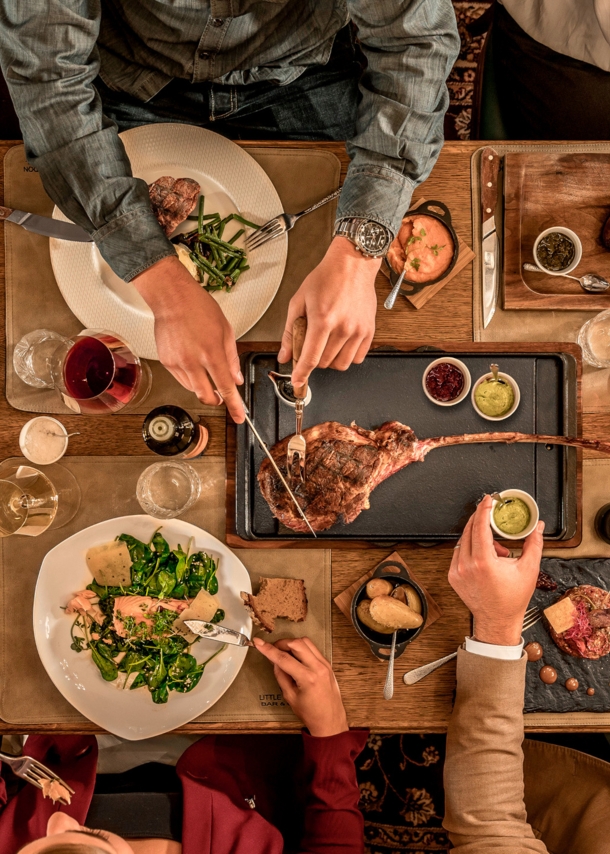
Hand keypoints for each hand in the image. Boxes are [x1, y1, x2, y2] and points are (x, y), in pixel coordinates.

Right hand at [133, 256, 244, 422]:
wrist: (172, 298)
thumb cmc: (199, 308)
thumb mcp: (226, 331)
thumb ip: (232, 358)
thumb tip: (237, 379)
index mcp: (211, 353)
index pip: (225, 387)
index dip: (234, 405)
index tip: (239, 417)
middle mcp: (192, 361)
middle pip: (206, 395)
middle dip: (216, 400)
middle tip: (222, 396)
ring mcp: (177, 363)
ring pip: (193, 389)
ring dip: (203, 387)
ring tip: (206, 370)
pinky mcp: (166, 362)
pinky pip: (181, 379)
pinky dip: (190, 378)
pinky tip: (193, 363)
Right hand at [253, 636, 348, 736]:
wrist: (330, 721)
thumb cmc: (311, 713)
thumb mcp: (290, 697)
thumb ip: (281, 676)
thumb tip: (274, 661)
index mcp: (308, 678)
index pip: (284, 658)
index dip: (268, 649)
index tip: (259, 642)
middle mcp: (318, 668)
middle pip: (297, 643)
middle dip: (281, 643)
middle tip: (273, 649)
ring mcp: (325, 664)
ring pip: (306, 641)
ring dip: (292, 643)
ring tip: (284, 652)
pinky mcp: (328, 664)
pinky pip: (313, 648)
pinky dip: (302, 648)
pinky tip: (296, 656)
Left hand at [278, 237, 378, 385]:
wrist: (352, 265)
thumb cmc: (325, 278)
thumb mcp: (299, 301)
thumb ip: (290, 331)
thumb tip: (285, 355)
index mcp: (322, 320)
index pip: (311, 358)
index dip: (302, 373)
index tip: (298, 381)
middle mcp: (343, 327)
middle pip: (325, 363)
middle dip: (314, 359)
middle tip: (312, 344)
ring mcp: (358, 331)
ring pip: (341, 364)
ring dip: (331, 360)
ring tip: (327, 343)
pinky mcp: (369, 331)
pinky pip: (357, 358)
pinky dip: (347, 356)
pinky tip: (341, 343)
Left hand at [448, 495, 544, 645]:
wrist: (497, 620)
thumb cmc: (512, 599)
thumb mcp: (529, 570)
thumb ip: (534, 543)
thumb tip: (538, 526)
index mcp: (483, 563)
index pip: (480, 527)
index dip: (483, 510)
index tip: (488, 499)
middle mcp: (466, 566)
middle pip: (469, 530)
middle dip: (481, 519)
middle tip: (492, 513)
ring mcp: (456, 571)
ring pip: (463, 540)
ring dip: (478, 536)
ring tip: (498, 550)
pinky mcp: (452, 575)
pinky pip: (459, 552)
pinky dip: (472, 548)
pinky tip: (487, 557)